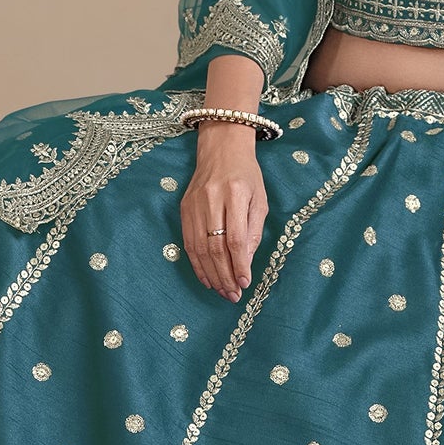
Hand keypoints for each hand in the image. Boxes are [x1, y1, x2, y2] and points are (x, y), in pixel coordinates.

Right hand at [180, 122, 267, 301]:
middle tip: (233, 295)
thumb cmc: (247, 175)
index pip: (236, 238)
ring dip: (211, 274)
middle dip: (225, 275)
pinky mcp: (183, 208)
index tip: (245, 283)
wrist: (221, 149)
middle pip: (215, 247)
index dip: (240, 264)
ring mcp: (194, 204)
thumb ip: (253, 231)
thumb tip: (245, 263)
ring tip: (222, 291)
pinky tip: (207, 277)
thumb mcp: (260, 200)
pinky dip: (197, 264)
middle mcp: (212, 199)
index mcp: (236, 194)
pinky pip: (188, 242)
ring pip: (199, 248)